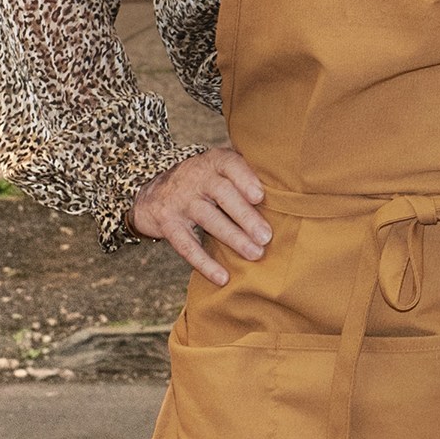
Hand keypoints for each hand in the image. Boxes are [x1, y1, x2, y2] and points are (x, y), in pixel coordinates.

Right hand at [130, 145, 271, 285]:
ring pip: (209, 219)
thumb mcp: (218, 168)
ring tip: (255, 254)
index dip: (245, 180)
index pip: (230, 165)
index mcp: (214, 161)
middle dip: (246, 216)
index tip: (261, 197)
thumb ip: (246, 173)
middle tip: (267, 236)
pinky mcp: (167, 224)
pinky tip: (223, 277)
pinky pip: (187, 246)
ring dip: (233, 238)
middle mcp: (196, 178)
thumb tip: (288, 190)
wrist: (151, 193)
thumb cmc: (202, 181)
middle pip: (223, 195)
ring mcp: (180, 201)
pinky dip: (205, 263)